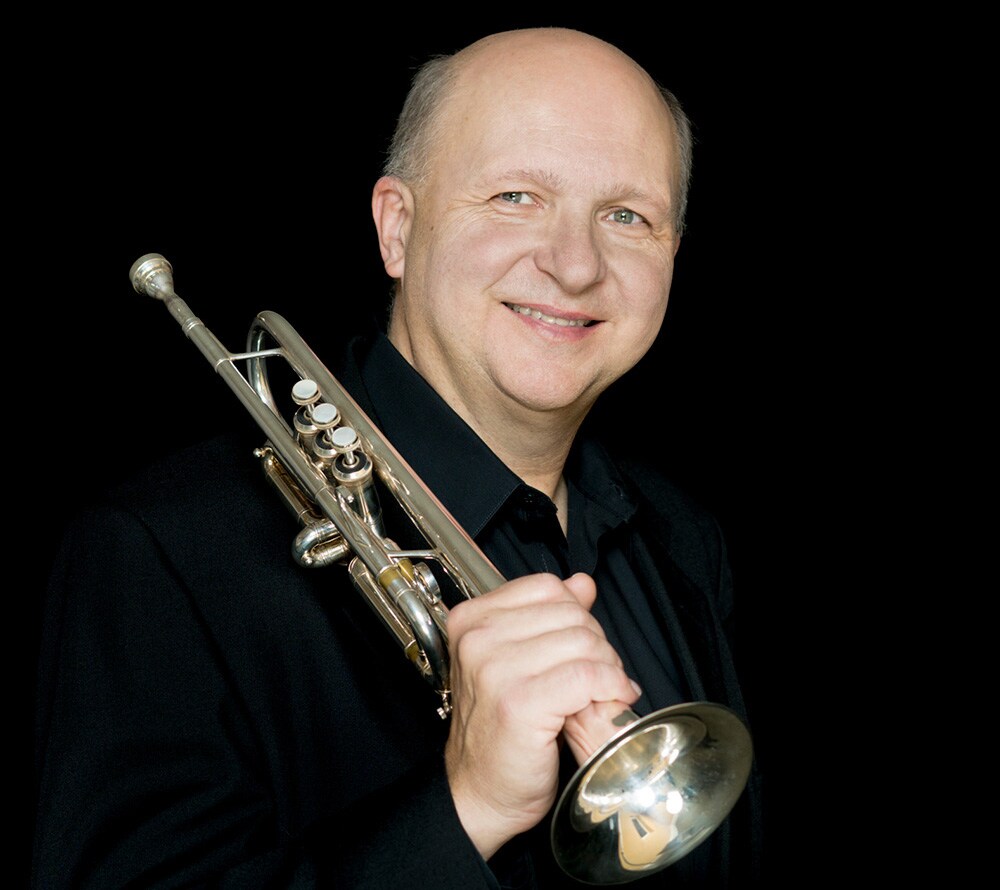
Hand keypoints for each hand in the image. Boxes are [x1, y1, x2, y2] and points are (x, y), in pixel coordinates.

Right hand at [443, 572, 639, 858]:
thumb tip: (581, 583)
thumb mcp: (518, 662)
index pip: (547, 589)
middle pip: (570, 614)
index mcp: (471, 619)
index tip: (583, 649)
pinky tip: (610, 702)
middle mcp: (477, 638)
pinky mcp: (519, 702)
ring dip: (608, 669)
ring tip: (604, 693)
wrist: (478, 794)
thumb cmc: (498, 732)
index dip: (577, 616)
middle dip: (598, 646)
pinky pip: (587, 676)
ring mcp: (495, 669)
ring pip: (584, 643)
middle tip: (600, 678)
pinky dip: (610, 688)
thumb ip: (548, 618)